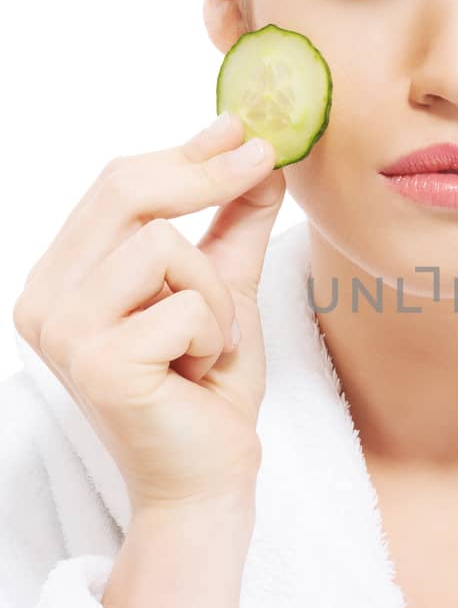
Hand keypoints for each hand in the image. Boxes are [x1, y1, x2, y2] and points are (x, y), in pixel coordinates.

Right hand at [12, 112, 284, 515]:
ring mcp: (65, 333)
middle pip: (125, 194)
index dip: (182, 152)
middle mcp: (46, 301)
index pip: (114, 186)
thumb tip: (254, 151)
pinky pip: (185, 304)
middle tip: (261, 163)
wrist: (208, 479)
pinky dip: (215, 334)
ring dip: (215, 293)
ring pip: (164, 246)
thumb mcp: (224, 289)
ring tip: (209, 343)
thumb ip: (231, 224)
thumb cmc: (207, 391)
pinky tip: (199, 373)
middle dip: (205, 176)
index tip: (239, 129)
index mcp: (63, 278)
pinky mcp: (100, 364)